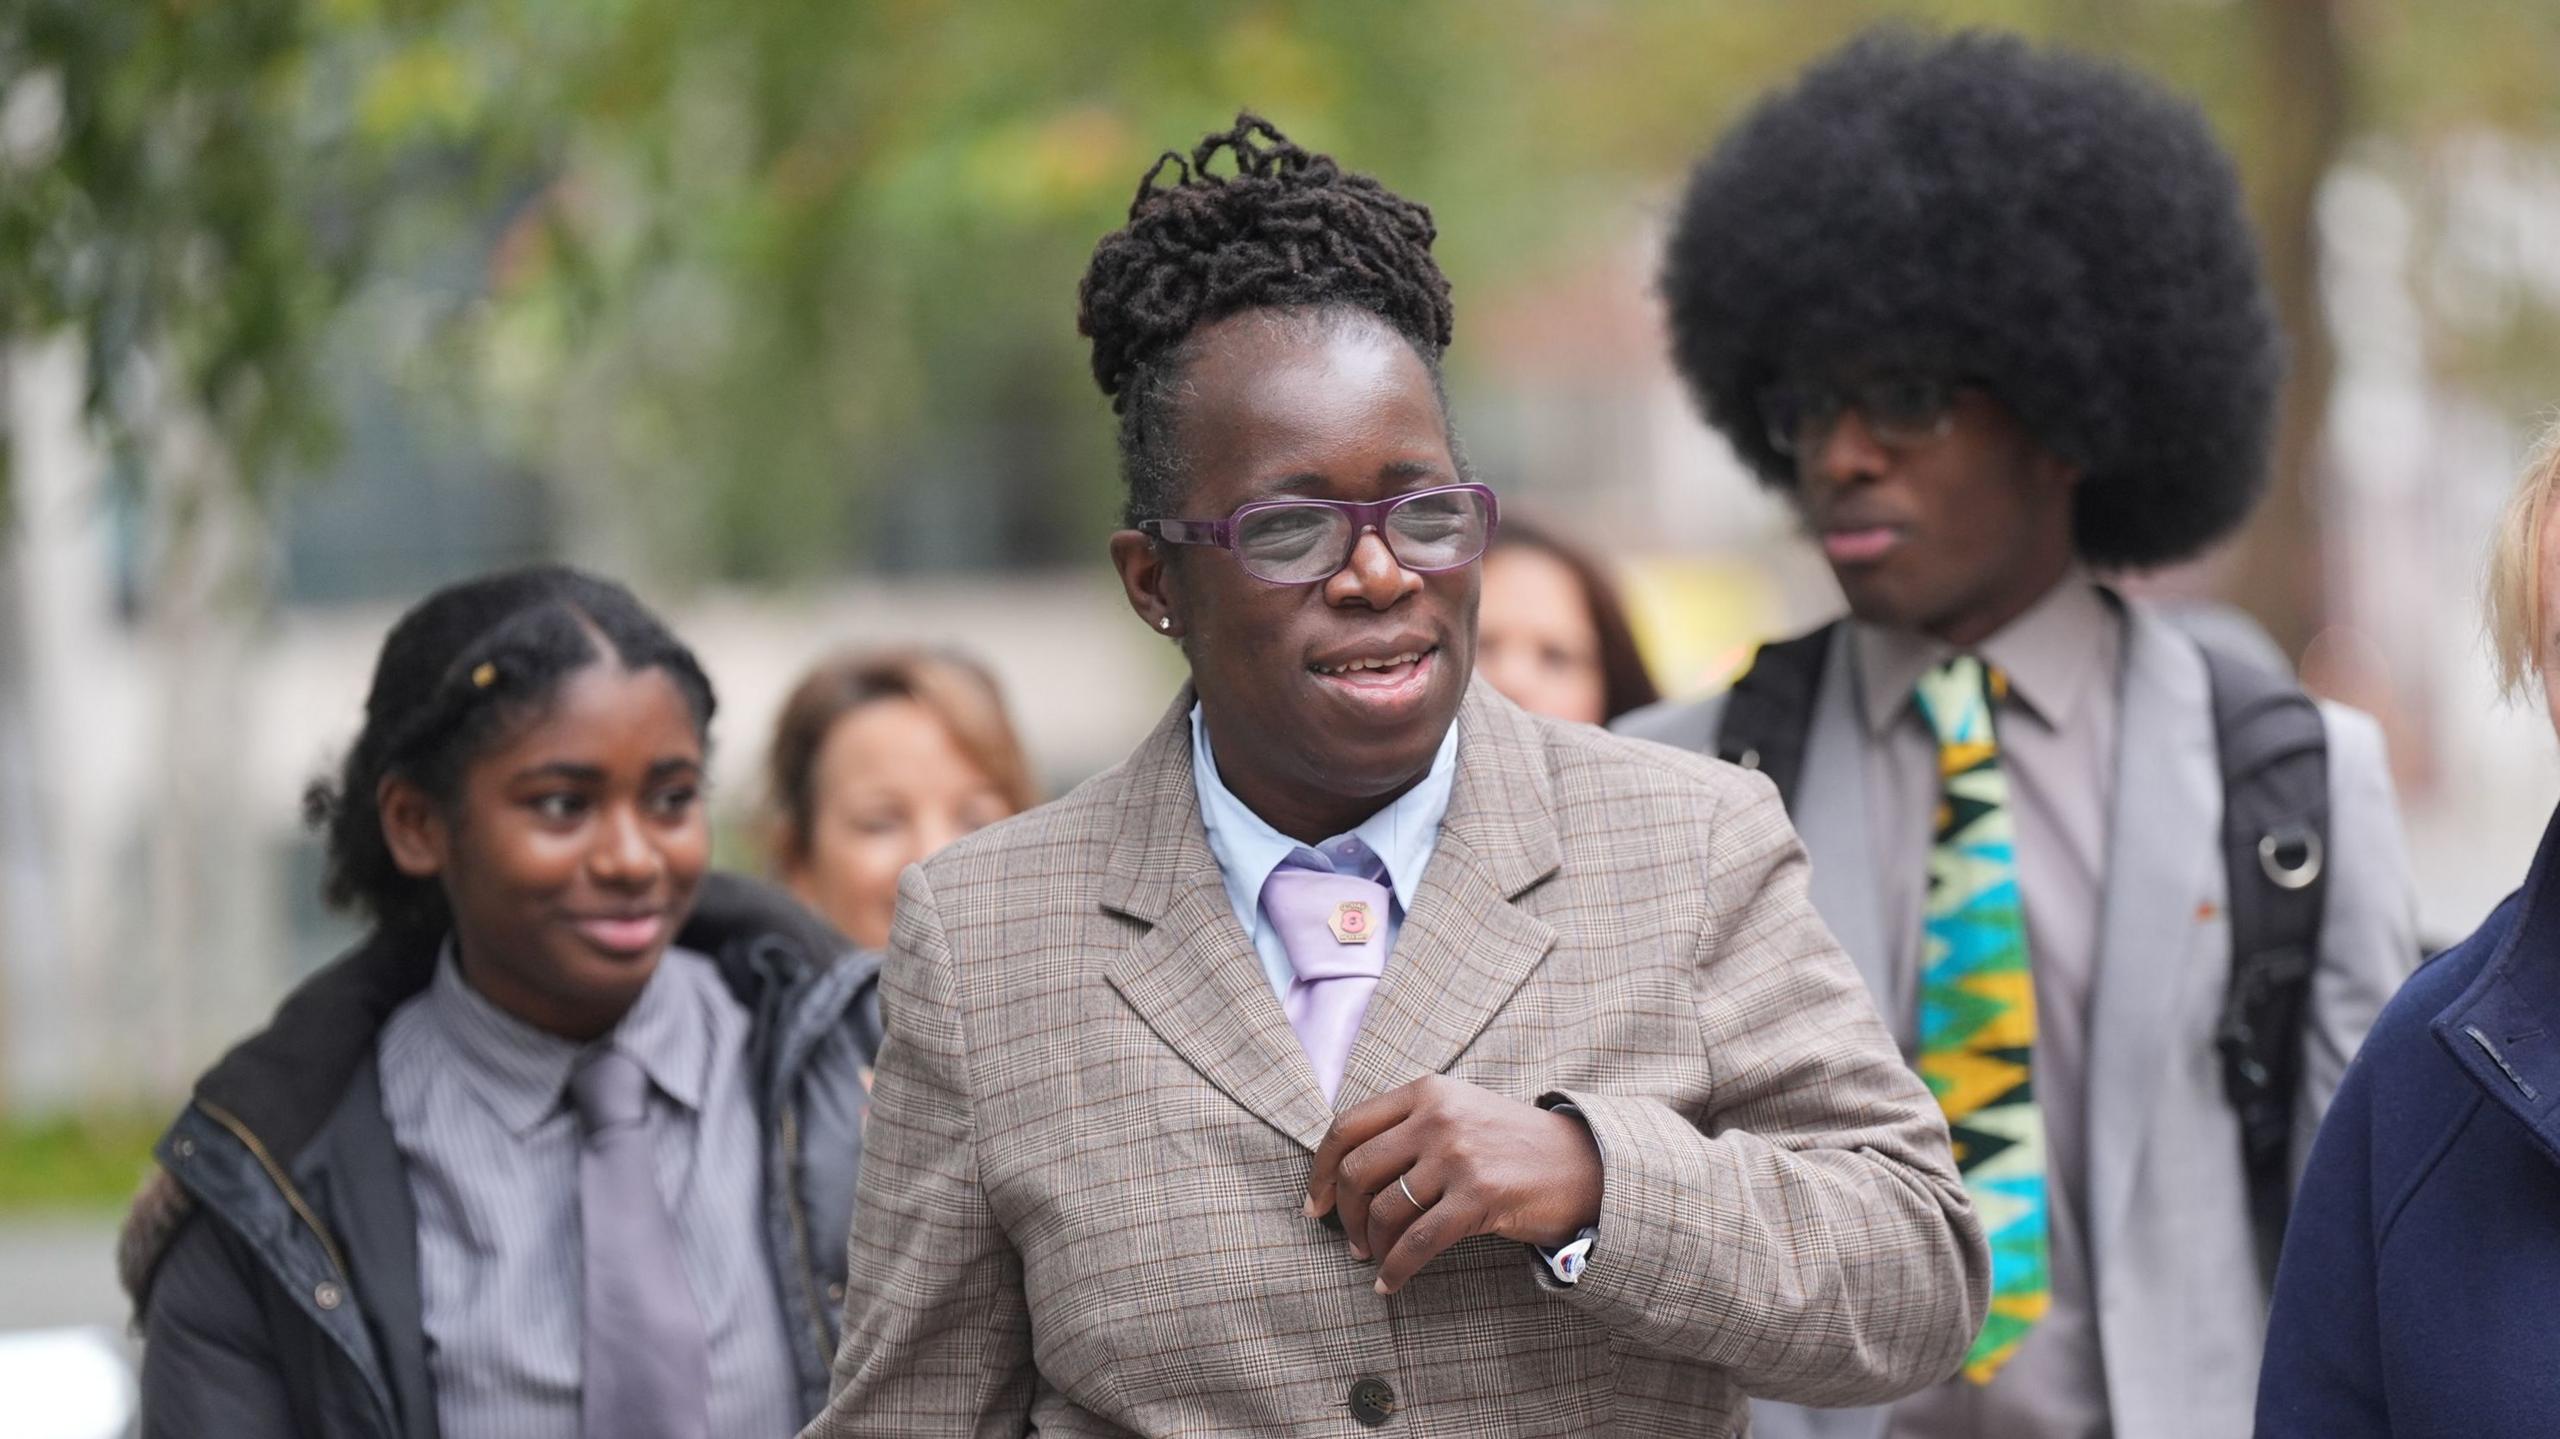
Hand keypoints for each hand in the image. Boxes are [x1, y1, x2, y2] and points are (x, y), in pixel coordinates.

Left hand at [1302, 1075, 1601, 1294]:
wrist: (1584, 1163)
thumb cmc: (1511, 1145)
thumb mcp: (1458, 1112)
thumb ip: (1407, 1126)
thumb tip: (1343, 1171)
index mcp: (1426, 1092)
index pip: (1346, 1127)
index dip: (1320, 1171)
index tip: (1315, 1205)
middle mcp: (1438, 1117)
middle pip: (1358, 1170)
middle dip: (1346, 1215)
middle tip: (1350, 1242)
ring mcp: (1459, 1155)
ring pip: (1385, 1209)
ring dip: (1371, 1245)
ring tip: (1374, 1260)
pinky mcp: (1479, 1196)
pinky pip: (1418, 1242)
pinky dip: (1396, 1270)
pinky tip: (1390, 1284)